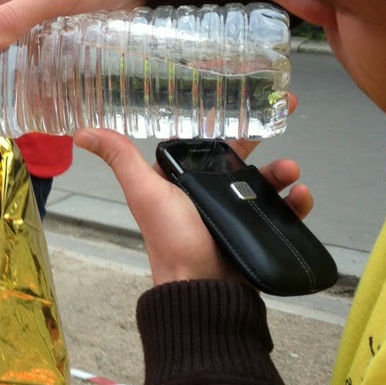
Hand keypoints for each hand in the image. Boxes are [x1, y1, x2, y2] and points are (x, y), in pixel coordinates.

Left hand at [76, 129, 314, 288]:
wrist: (202, 290)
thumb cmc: (171, 241)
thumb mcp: (144, 192)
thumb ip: (120, 159)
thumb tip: (83, 132)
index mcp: (182, 179)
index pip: (206, 139)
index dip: (226, 116)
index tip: (247, 93)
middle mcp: (208, 192)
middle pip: (242, 154)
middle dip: (265, 133)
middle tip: (287, 109)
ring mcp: (234, 212)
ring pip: (266, 180)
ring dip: (283, 171)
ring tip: (291, 170)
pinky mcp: (256, 231)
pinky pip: (283, 211)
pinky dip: (296, 202)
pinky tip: (302, 195)